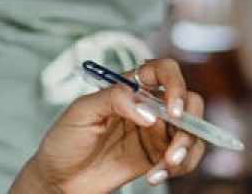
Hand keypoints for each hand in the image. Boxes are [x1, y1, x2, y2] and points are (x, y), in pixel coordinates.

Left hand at [9, 58, 207, 192]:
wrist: (59, 179)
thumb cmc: (64, 140)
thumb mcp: (82, 112)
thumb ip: (114, 100)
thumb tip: (149, 112)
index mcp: (130, 88)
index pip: (164, 71)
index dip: (175, 85)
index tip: (172, 111)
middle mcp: (149, 106)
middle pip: (189, 102)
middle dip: (190, 124)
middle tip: (174, 148)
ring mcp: (156, 133)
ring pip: (192, 133)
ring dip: (186, 150)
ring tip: (164, 168)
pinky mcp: (157, 157)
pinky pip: (184, 159)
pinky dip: (178, 169)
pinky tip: (154, 177)